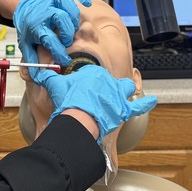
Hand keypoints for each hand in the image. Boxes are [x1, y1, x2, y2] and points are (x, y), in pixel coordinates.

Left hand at [13, 0, 91, 65]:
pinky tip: (86, 3)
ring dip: (73, 16)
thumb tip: (39, 77)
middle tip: (68, 41)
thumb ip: (32, 60)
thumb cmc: (29, 28)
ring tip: (74, 27)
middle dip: (67, 31)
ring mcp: (53, 1)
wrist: (25, 7)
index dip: (58, 51)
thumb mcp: (26, 45)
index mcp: (35, 26)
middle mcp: (45, 11)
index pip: (48, 38)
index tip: (64, 59)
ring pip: (67, 3)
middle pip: (59, 17)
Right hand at [30, 64, 157, 142]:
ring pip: (124, 89)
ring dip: (123, 92)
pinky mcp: (123, 109)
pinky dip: (146, 104)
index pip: (94, 74)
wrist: (78, 118)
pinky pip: (138, 106)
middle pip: (109, 81)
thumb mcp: (55, 85)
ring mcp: (117, 95)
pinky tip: (153, 101)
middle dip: (105, 86)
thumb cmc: (68, 101)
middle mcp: (108, 81)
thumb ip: (47, 77)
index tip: (82, 90)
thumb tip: (38, 72)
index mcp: (93, 73)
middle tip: (97, 94)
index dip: (88, 83)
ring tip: (121, 94)